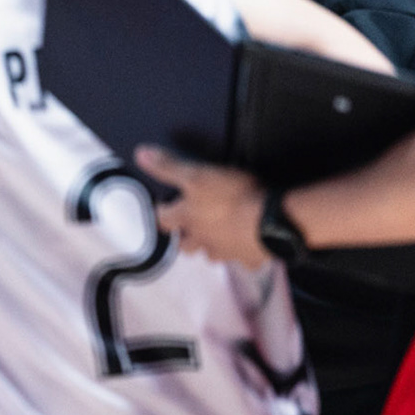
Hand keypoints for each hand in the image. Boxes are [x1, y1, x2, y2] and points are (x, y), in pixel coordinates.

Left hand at [135, 146, 268, 267]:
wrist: (273, 222)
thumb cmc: (233, 196)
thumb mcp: (198, 174)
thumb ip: (169, 166)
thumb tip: (140, 154)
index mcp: (188, 218)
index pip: (163, 219)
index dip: (161, 212)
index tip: (163, 207)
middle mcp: (203, 239)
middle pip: (184, 245)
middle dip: (183, 237)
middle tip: (187, 227)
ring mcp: (226, 252)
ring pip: (211, 254)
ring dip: (210, 247)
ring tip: (215, 236)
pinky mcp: (250, 258)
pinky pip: (242, 260)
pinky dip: (242, 254)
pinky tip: (247, 246)